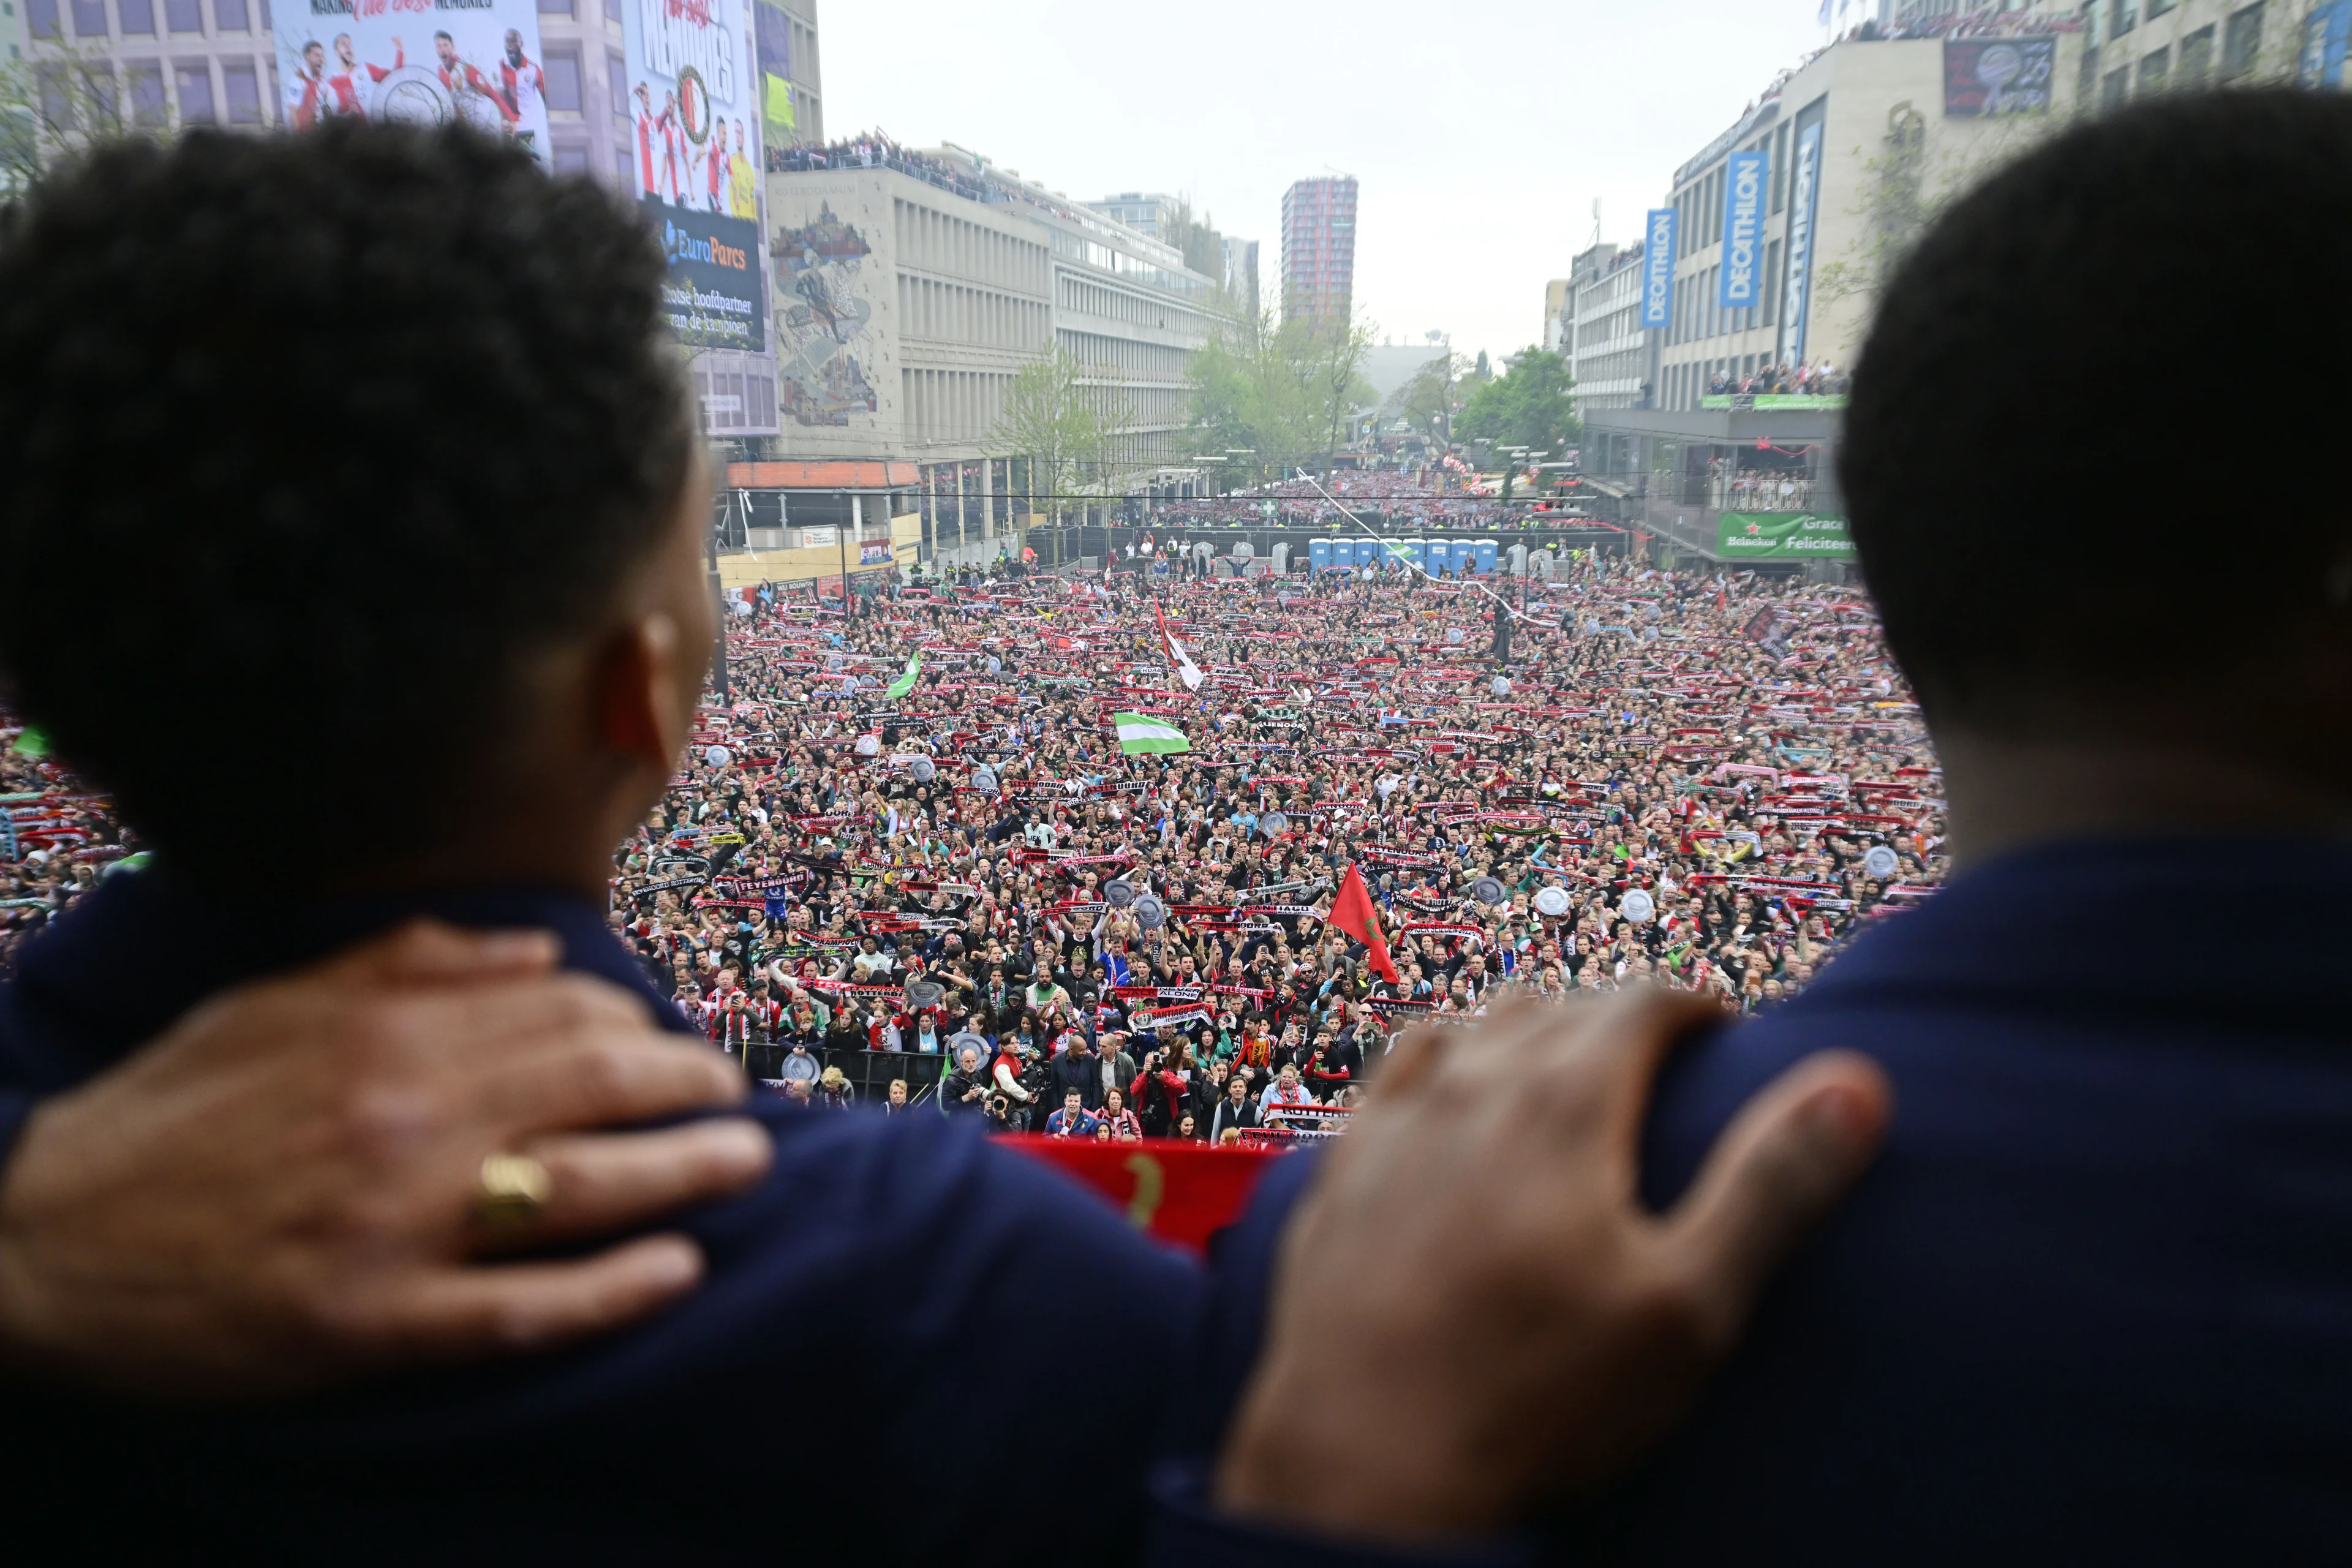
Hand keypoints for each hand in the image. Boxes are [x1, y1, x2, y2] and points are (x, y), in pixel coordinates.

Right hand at [0, 922, 772, 1398]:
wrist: (40, 1242)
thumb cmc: (166, 1114)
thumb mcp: (270, 1004)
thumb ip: (409, 961)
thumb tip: (538, 945)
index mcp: (384, 1035)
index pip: (563, 1013)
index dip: (639, 1026)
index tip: (666, 1042)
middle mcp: (403, 1121)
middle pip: (597, 1090)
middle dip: (690, 1088)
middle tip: (738, 1096)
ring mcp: (393, 1228)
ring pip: (582, 1188)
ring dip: (685, 1173)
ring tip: (748, 1164)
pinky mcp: (373, 1325)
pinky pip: (522, 1310)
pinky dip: (611, 1292)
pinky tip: (679, 1272)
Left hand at [1215, 989, 1889, 1542]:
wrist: (1364, 1459)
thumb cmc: (1539, 1392)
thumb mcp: (1687, 1305)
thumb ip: (1771, 1186)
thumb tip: (1856, 1083)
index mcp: (1562, 1103)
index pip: (1642, 1003)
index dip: (1694, 1007)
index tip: (1725, 1031)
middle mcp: (1469, 1086)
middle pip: (1558, 1007)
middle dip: (1617, 1018)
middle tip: (1658, 1058)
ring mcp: (1393, 1125)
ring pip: (1471, 1030)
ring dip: (1527, 1031)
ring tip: (1563, 1066)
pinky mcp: (1340, 1170)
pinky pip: (1394, 1076)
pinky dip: (1441, 1066)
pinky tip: (1448, 1099)